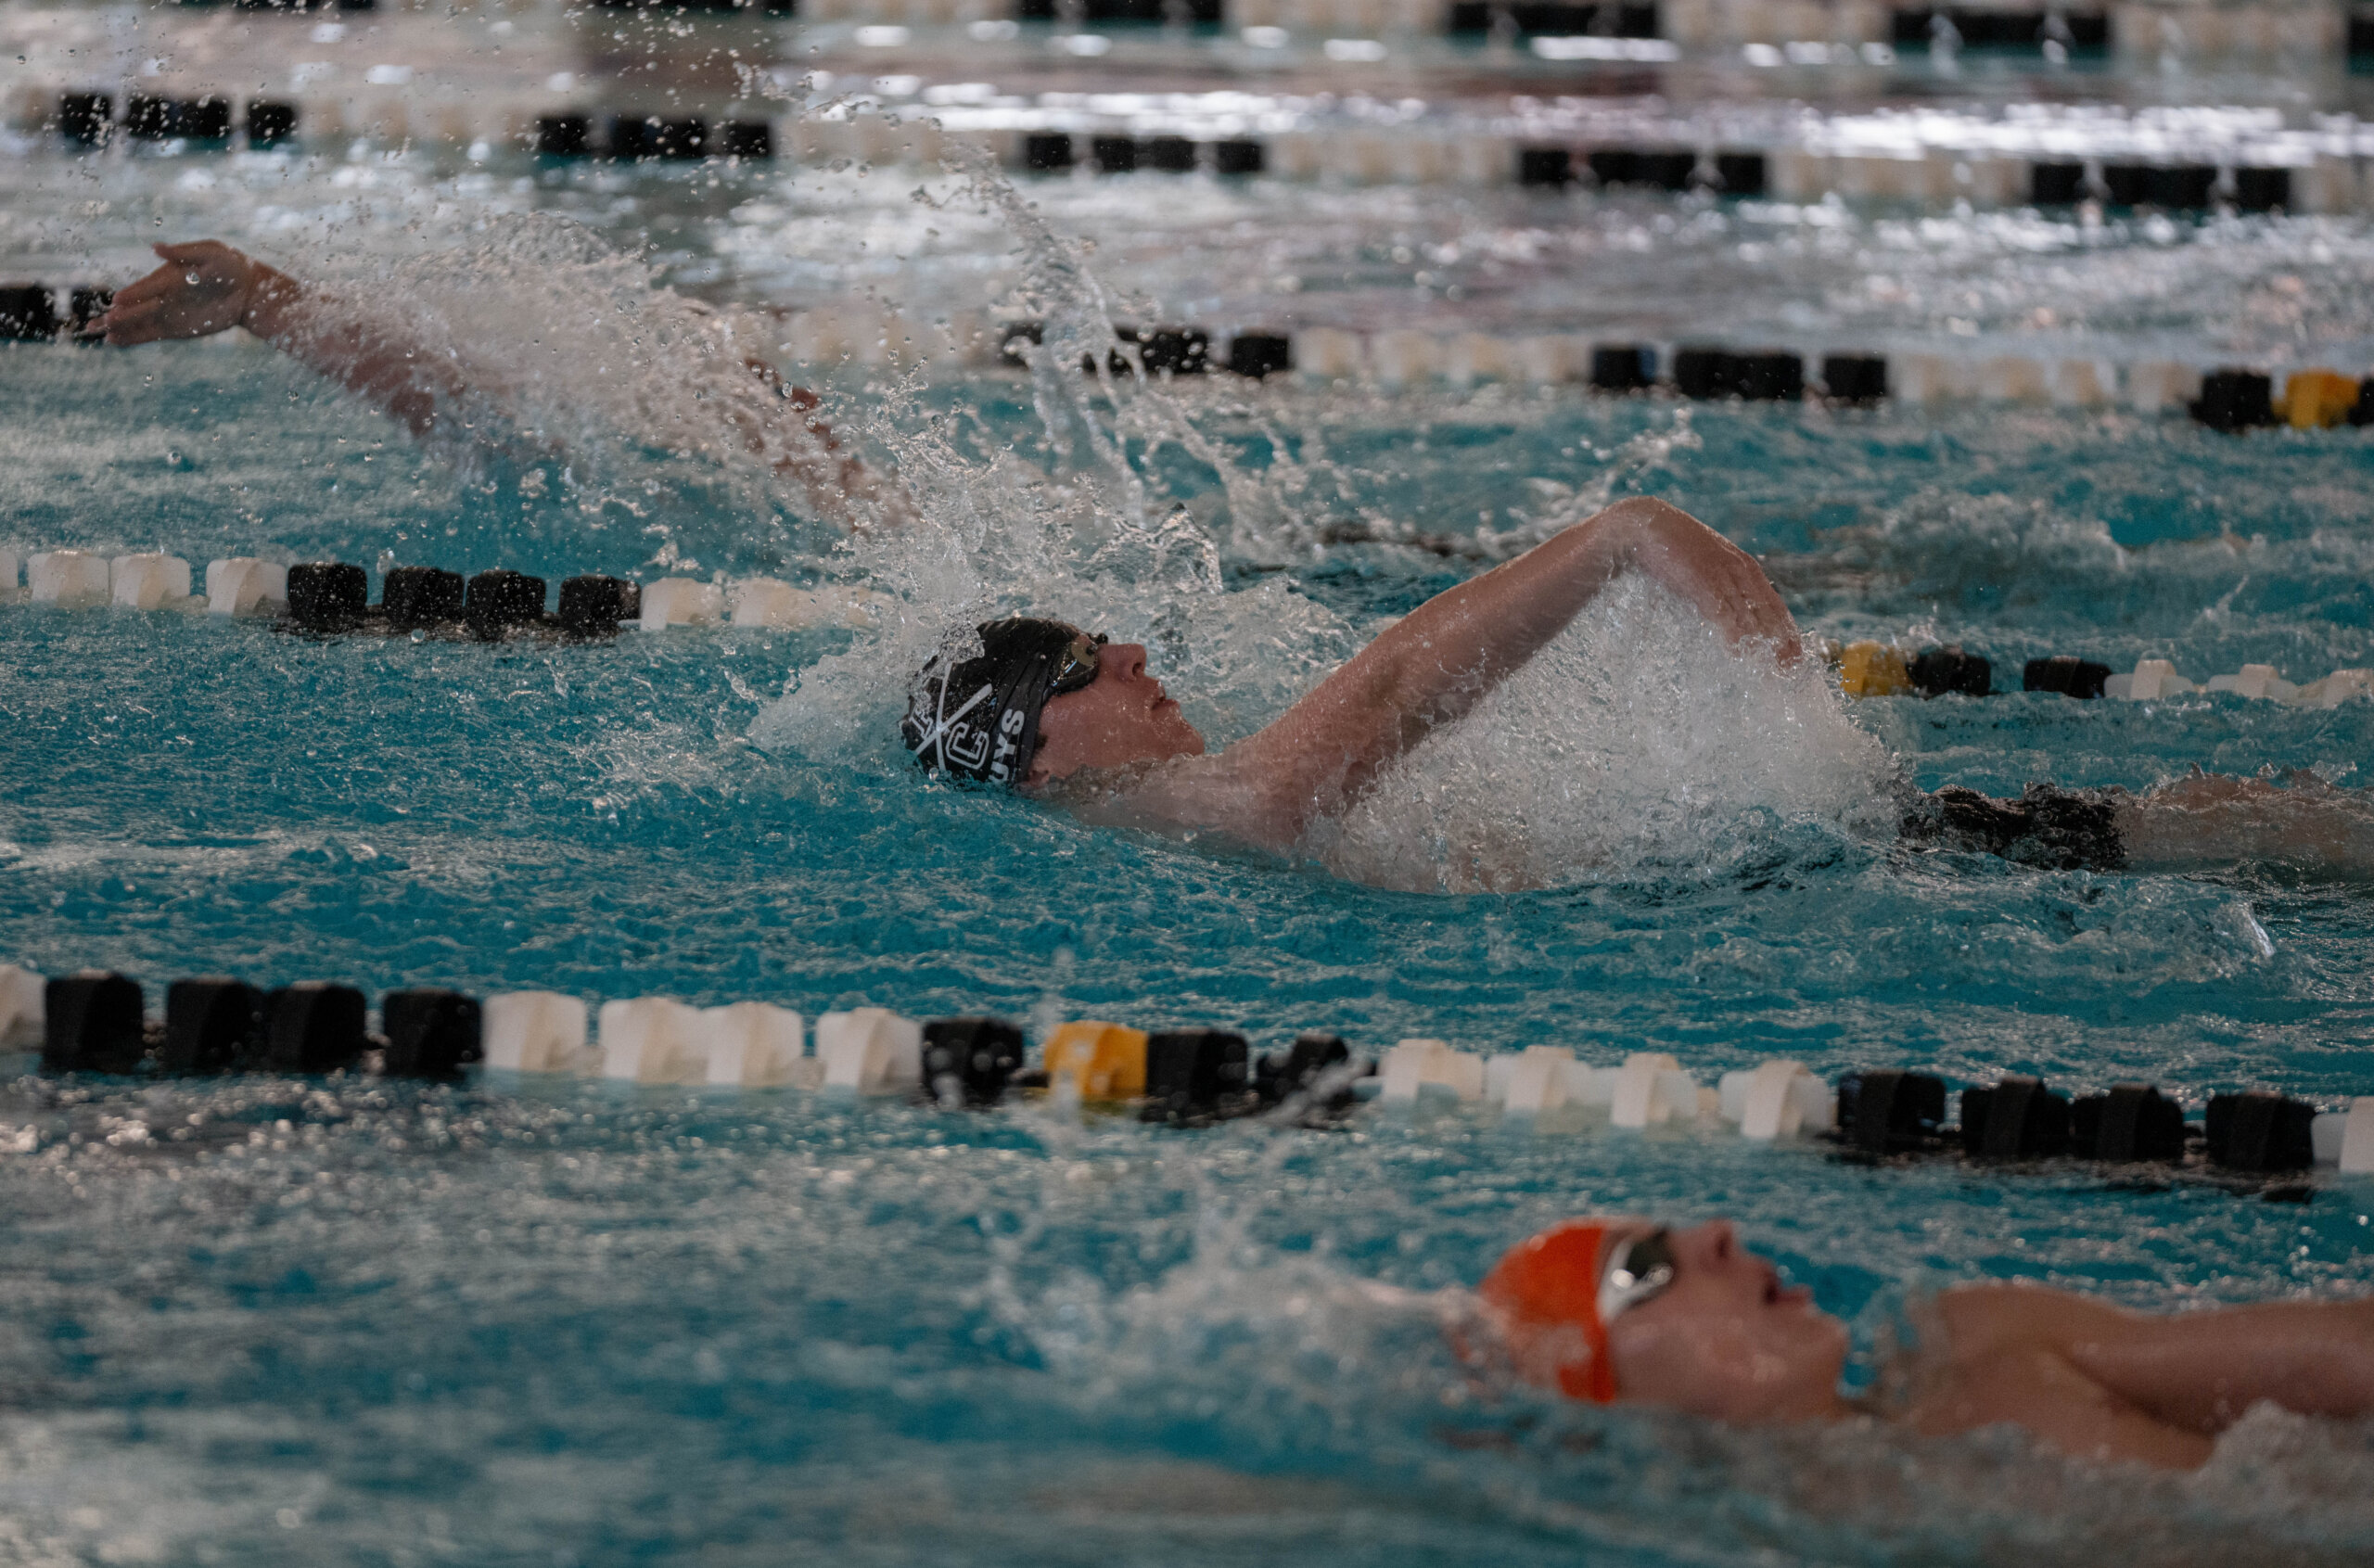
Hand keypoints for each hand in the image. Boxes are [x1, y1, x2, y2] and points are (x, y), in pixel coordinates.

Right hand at [91, 240, 267, 344]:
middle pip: (134, 307)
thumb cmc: (229, 266)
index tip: (117, 302)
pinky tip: (113, 341)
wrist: (249, 290)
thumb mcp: (210, 253)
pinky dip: (132, 337)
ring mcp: (167, 313)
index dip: (133, 295)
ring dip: (118, 328)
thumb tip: (156, 247)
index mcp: (167, 277)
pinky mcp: (176, 328)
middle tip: (93, 324)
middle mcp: (162, 296)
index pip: (145, 288)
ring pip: (137, 322)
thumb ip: (183, 253)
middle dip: (115, 315)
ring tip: (97, 333)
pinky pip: (149, 334)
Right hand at [1605, 500, 1803, 666]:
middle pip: (1770, 614)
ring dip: (1762, 646)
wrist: (1643, 526)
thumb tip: (1722, 616)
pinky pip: (1722, 611)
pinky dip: (1732, 633)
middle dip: (1782, 645)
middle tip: (1790, 673)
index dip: (1788, 633)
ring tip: (1771, 673)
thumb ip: (1717, 588)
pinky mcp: (1701, 579)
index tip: (1796, 658)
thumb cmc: (1671, 550)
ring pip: (1750, 616)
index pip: (1775, 606)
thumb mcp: (1703, 568)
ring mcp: (1722, 574)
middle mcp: (1740, 570)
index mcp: (1745, 567)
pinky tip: (1736, 654)